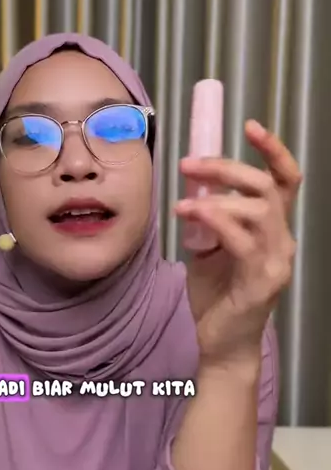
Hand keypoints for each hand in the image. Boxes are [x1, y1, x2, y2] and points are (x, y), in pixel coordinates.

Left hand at [174, 120, 301, 366]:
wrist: (221, 344)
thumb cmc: (217, 295)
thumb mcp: (209, 247)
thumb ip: (208, 218)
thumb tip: (191, 187)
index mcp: (272, 229)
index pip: (285, 180)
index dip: (273, 150)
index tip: (249, 125)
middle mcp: (282, 241)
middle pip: (267, 187)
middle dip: (227, 167)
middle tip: (189, 163)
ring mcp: (275, 262)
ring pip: (258, 210)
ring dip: (216, 197)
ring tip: (183, 201)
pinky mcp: (262, 282)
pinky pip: (243, 241)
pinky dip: (216, 221)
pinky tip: (191, 216)